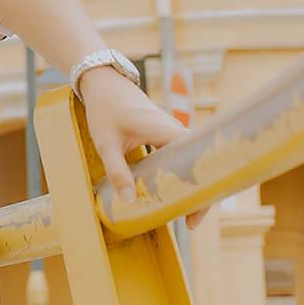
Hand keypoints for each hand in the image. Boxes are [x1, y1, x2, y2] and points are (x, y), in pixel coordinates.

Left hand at [76, 67, 187, 204]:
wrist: (103, 82)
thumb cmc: (105, 110)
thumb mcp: (106, 144)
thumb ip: (117, 172)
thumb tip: (130, 202)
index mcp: (165, 131)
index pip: (195, 163)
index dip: (199, 190)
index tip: (194, 216)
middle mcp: (174, 130)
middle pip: (197, 165)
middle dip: (197, 194)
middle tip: (190, 222)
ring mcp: (171, 130)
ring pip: (189, 160)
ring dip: (188, 184)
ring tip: (183, 212)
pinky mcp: (164, 132)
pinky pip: (179, 156)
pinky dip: (178, 174)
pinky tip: (169, 190)